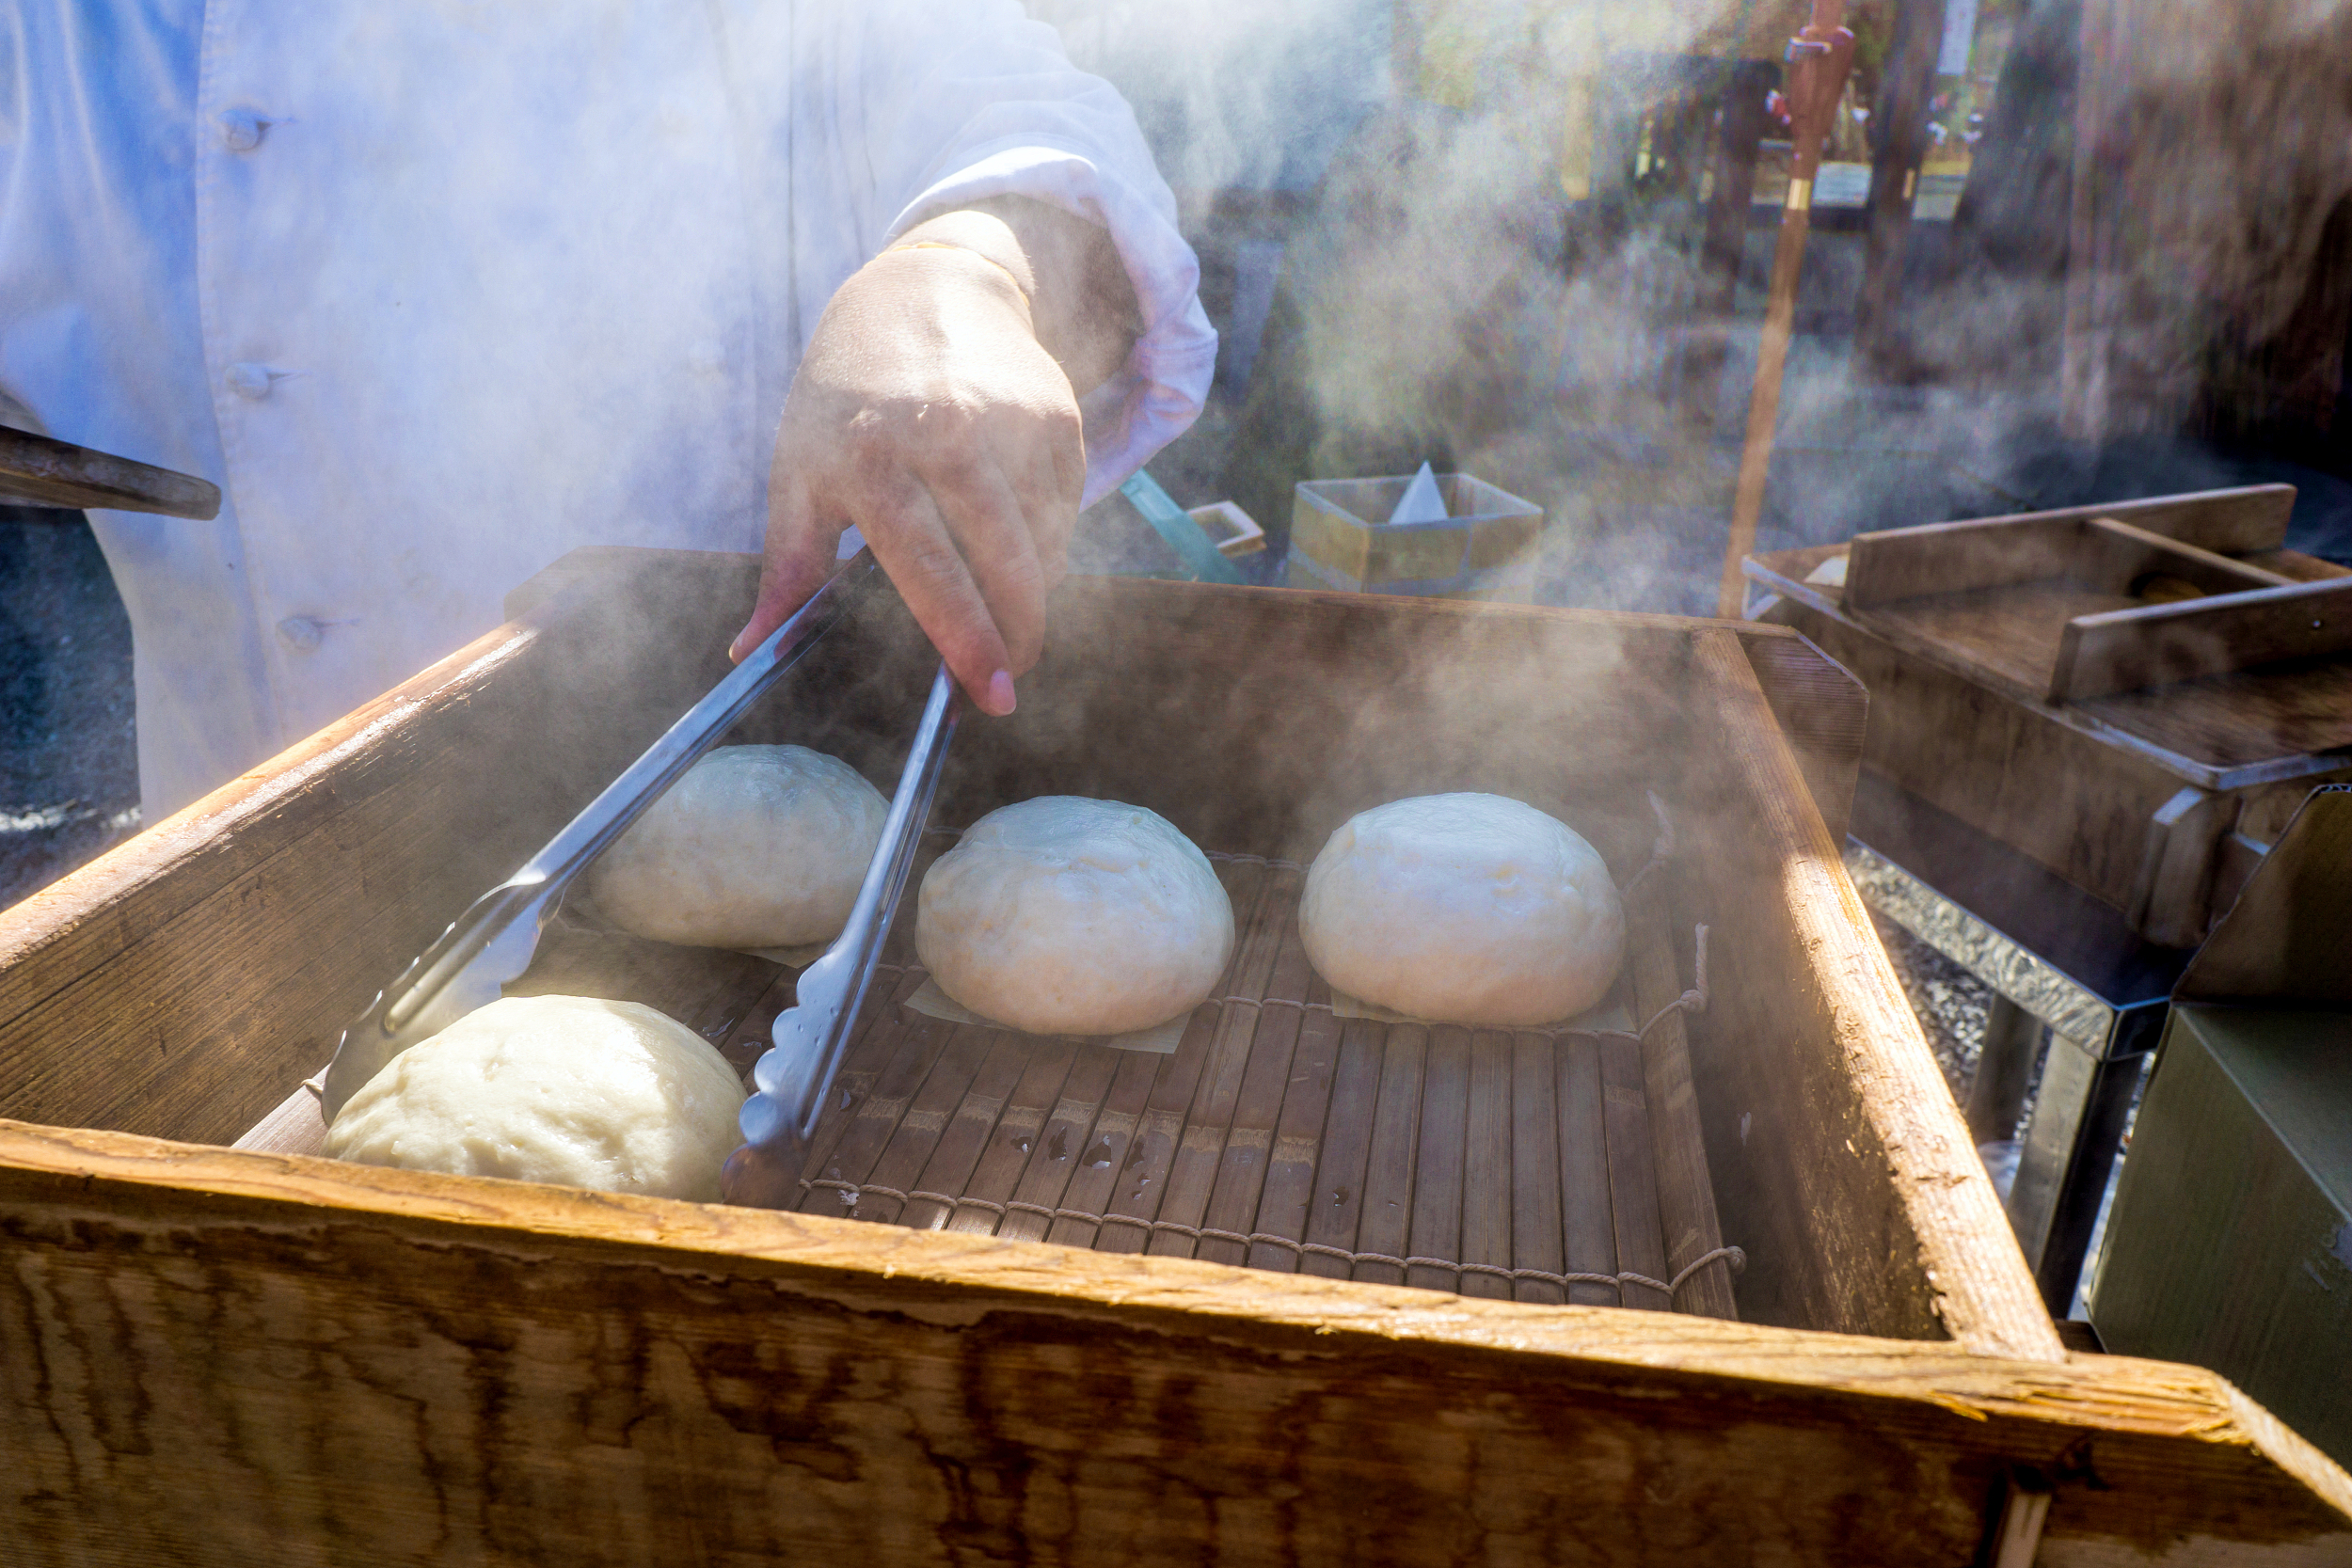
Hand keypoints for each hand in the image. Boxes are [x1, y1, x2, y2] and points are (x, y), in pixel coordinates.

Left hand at [733, 203, 1136, 714]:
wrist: (924, 291)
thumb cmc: (845, 398)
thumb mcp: (799, 472)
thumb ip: (787, 568)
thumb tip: (747, 653)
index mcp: (872, 455)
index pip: (929, 567)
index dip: (964, 639)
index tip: (988, 694)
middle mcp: (949, 432)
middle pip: (1005, 563)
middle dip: (1019, 634)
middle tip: (1011, 678)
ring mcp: (1011, 420)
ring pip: (1044, 544)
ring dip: (1031, 590)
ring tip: (1004, 603)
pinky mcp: (1057, 414)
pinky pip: (1068, 508)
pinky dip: (1048, 541)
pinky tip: (1017, 538)